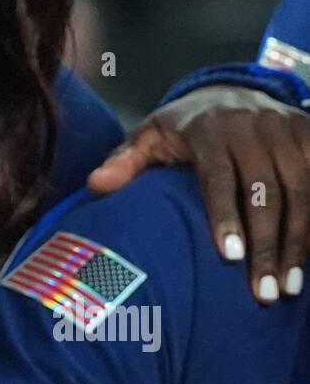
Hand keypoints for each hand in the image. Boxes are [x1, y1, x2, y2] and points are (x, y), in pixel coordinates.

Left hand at [89, 86, 309, 303]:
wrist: (227, 90)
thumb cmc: (178, 129)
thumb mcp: (146, 138)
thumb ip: (124, 162)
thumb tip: (95, 184)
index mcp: (209, 128)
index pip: (219, 177)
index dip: (226, 216)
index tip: (229, 258)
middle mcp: (254, 125)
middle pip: (266, 191)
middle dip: (267, 245)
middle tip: (263, 293)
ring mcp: (286, 128)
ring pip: (302, 188)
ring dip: (298, 241)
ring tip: (289, 287)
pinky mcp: (309, 133)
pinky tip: (308, 259)